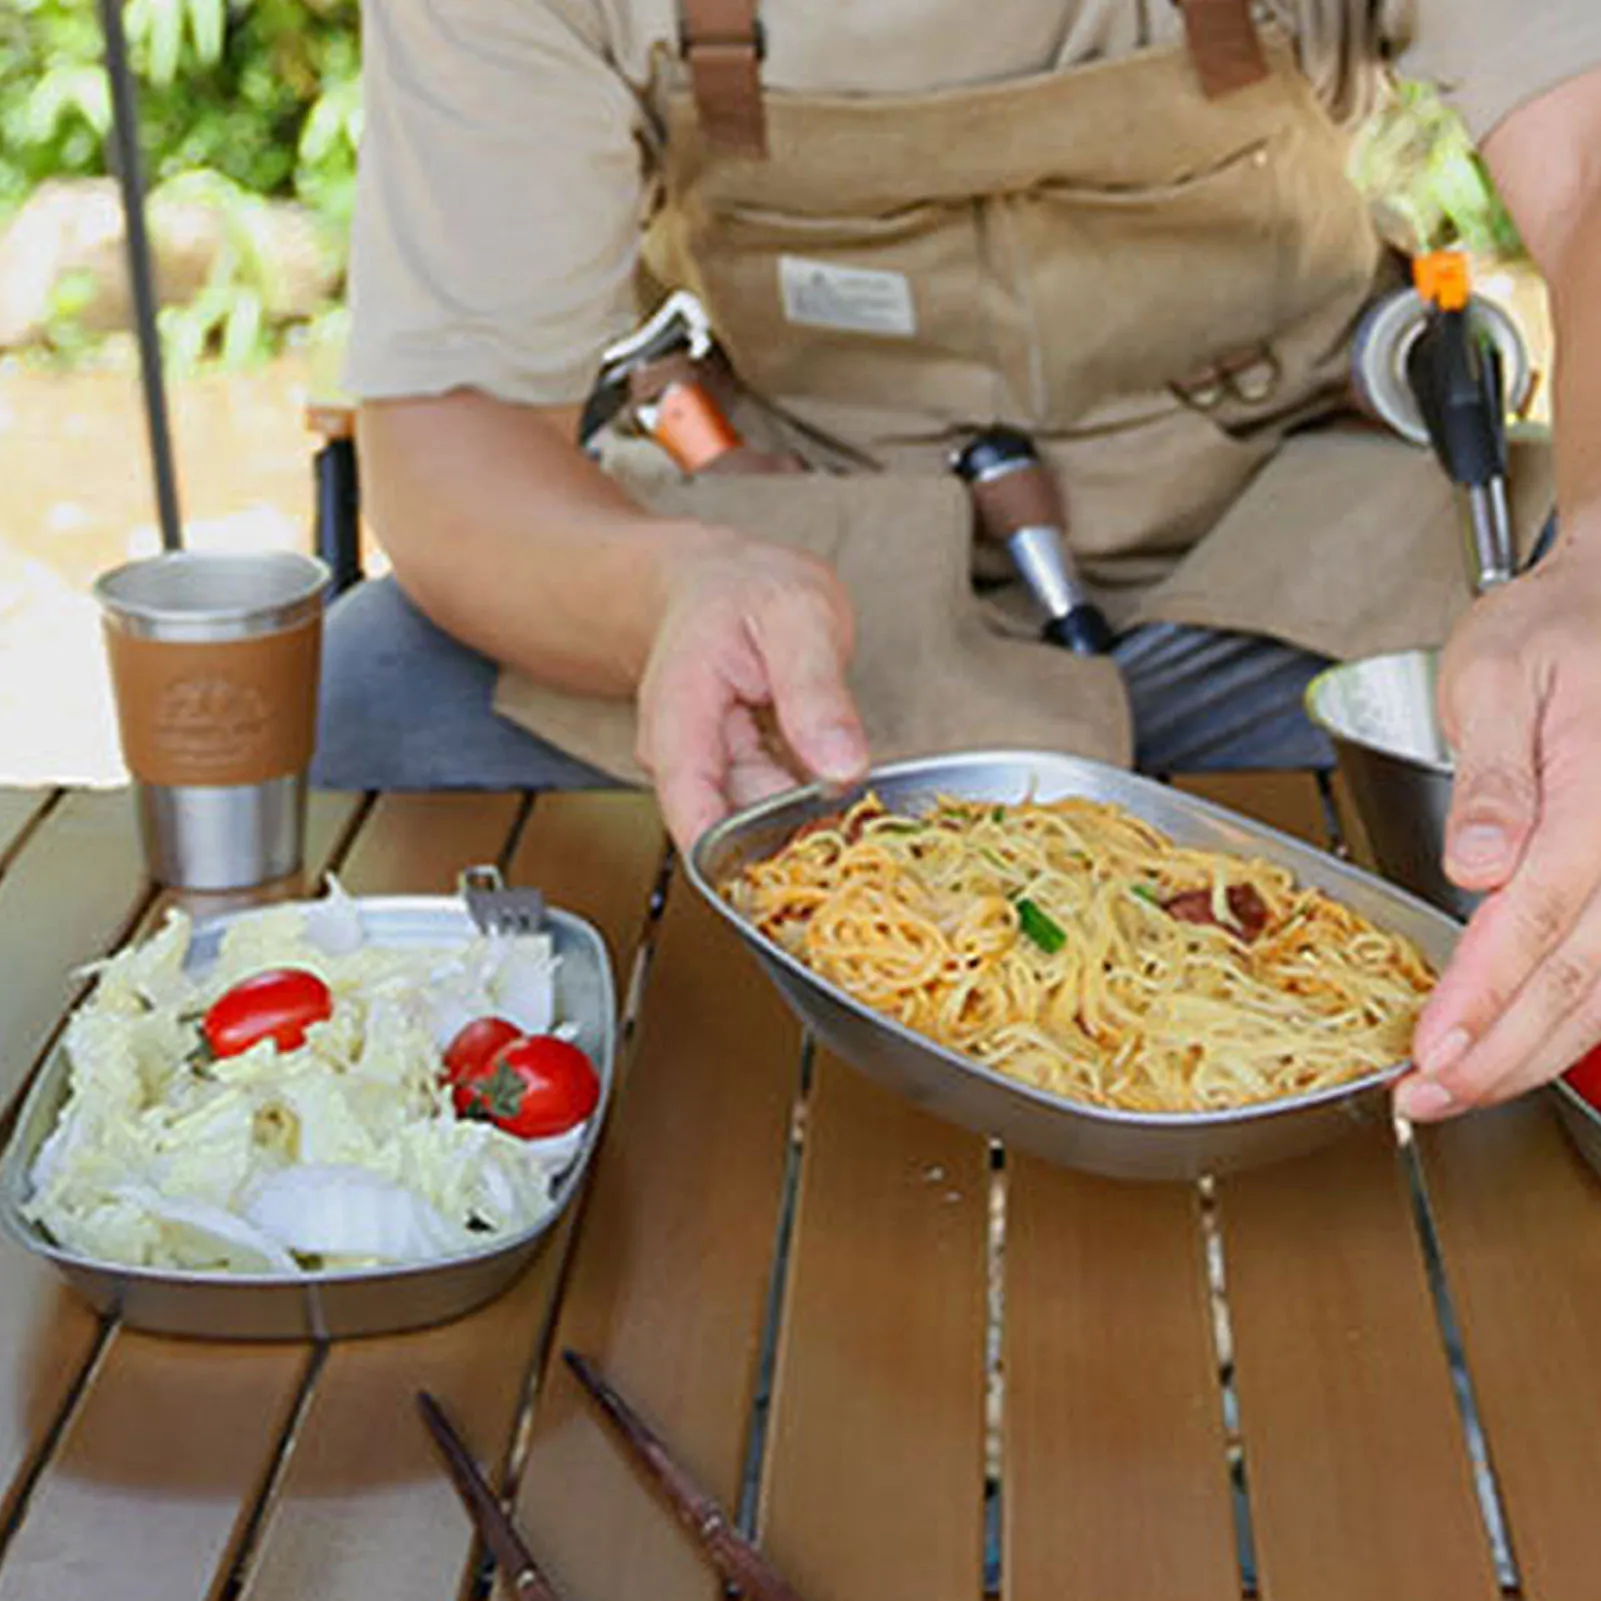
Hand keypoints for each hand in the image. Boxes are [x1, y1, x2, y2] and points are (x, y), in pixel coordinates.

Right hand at [636, 535, 869, 851]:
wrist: (716, 583)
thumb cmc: (746, 589)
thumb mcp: (798, 616)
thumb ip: (816, 692)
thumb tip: (843, 769)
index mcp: (680, 715)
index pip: (692, 809)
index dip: (740, 856)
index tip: (804, 864)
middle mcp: (679, 757)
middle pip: (737, 828)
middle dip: (798, 825)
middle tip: (848, 783)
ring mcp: (702, 773)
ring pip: (761, 824)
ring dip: (806, 812)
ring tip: (834, 755)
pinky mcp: (728, 782)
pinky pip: (772, 811)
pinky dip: (805, 801)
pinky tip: (824, 766)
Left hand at [1397, 540, 1600, 1119]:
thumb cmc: (1555, 633)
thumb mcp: (1501, 678)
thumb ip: (1495, 779)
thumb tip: (1479, 867)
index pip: (1538, 919)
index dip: (1483, 996)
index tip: (1430, 1051)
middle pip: (1582, 977)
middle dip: (1501, 1051)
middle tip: (1430, 1100)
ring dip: (1536, 1051)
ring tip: (1463, 1091)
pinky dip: (1576, 1020)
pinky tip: (1524, 1047)